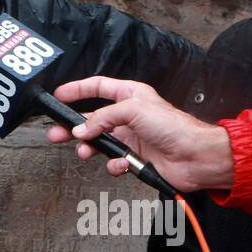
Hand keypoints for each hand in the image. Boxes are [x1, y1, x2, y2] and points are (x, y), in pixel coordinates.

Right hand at [43, 76, 234, 192]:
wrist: (195, 156)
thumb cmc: (173, 126)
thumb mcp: (134, 110)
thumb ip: (103, 118)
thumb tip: (81, 130)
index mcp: (130, 95)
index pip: (97, 87)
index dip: (77, 90)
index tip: (58, 96)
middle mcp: (128, 115)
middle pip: (92, 118)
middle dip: (73, 126)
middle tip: (56, 133)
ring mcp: (130, 137)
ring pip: (99, 142)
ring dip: (89, 148)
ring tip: (84, 151)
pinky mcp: (134, 157)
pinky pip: (114, 161)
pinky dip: (114, 164)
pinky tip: (121, 163)